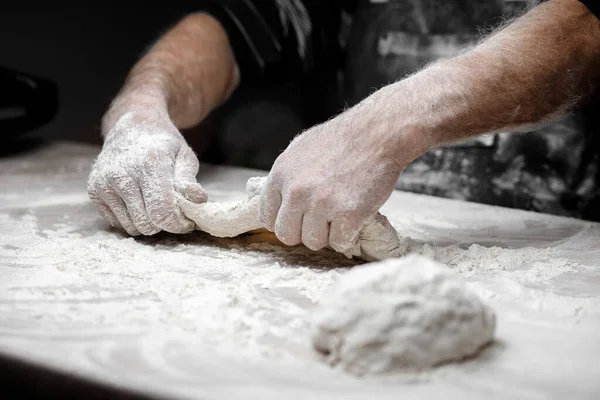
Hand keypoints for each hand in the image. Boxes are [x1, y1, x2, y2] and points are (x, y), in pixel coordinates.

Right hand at [88, 103, 205, 235]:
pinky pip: (117, 223)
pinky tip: (138, 202)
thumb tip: (199, 199)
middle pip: (147, 224)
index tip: (187, 221)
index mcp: (149, 165)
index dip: (178, 224)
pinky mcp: (94, 190)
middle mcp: (122, 175)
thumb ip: (188, 181)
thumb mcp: (184, 156)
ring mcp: (105, 183)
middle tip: (172, 212)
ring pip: (131, 227)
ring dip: (147, 223)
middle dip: (164, 224)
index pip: (162, 212)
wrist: (131, 127)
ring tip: (155, 205)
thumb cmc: (163, 144)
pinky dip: (131, 219)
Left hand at [258, 111, 404, 252]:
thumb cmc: (342, 138)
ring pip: (313, 242)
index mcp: (281, 174)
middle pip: (287, 235)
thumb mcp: (301, 148)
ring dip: (327, 234)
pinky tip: (354, 216)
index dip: (285, 220)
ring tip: (340, 213)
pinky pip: (339, 243)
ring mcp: (321, 204)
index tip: (298, 218)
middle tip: (321, 219)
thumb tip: (278, 198)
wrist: (377, 134)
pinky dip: (348, 235)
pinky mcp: (347, 215)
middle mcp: (297, 191)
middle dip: (303, 231)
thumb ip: (287, 175)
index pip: (267, 217)